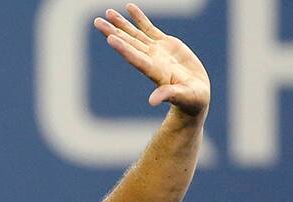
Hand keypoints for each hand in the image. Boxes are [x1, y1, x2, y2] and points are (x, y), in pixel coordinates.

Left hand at [94, 3, 210, 117]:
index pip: (135, 58)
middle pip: (128, 43)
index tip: (110, 38)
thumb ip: (168, 95)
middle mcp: (150, 59)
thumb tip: (153, 101)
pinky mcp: (164, 44)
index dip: (123, 48)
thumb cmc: (190, 99)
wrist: (196, 94)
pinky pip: (149, 28)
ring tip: (108, 12)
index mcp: (154, 71)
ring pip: (135, 34)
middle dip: (113, 32)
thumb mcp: (182, 97)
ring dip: (121, 23)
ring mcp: (156, 51)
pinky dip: (139, 18)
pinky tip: (129, 7)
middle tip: (96, 22)